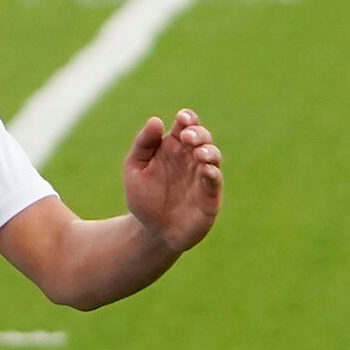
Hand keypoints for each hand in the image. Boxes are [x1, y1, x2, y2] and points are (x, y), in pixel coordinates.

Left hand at [123, 109, 221, 251]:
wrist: (150, 231)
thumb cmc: (144, 197)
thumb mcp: (135, 168)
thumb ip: (143, 144)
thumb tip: (156, 120)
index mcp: (173, 147)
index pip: (186, 125)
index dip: (188, 118)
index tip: (181, 118)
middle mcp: (191, 158)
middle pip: (202, 137)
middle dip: (198, 133)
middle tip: (187, 137)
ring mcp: (202, 176)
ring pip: (213, 155)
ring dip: (208, 151)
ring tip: (198, 152)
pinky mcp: (209, 196)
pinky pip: (215, 180)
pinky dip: (212, 172)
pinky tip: (206, 169)